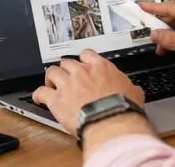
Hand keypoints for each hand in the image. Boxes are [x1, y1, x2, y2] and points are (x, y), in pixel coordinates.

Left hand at [31, 49, 145, 134]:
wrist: (111, 120)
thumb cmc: (122, 108)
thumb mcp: (133, 93)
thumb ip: (130, 88)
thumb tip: (135, 91)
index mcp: (100, 68)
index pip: (86, 54)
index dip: (82, 60)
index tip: (81, 64)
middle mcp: (81, 72)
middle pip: (67, 62)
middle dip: (66, 69)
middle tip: (67, 77)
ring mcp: (67, 84)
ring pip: (52, 72)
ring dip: (51, 78)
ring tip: (51, 84)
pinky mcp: (56, 100)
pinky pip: (41, 92)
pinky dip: (38, 95)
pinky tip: (38, 98)